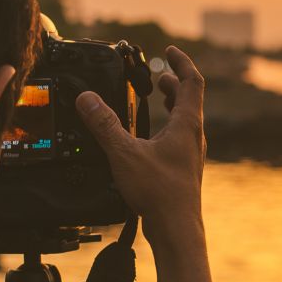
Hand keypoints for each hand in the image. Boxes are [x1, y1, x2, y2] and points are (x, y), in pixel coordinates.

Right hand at [77, 45, 205, 248]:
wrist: (177, 231)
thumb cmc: (161, 194)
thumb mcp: (125, 154)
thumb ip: (104, 125)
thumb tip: (87, 99)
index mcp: (187, 125)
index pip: (192, 81)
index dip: (181, 62)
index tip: (168, 51)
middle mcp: (193, 137)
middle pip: (189, 100)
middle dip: (173, 83)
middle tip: (157, 75)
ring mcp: (190, 155)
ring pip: (185, 121)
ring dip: (172, 105)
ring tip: (158, 98)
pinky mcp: (182, 171)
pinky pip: (178, 139)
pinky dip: (166, 128)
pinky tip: (150, 139)